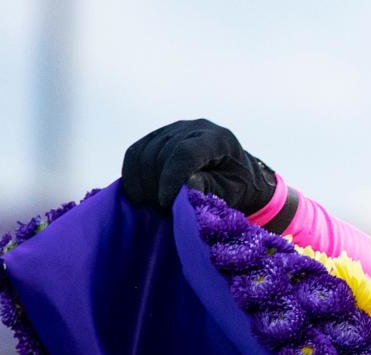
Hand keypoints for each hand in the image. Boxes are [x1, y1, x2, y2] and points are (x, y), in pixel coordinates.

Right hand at [121, 119, 275, 213]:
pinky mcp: (157, 137)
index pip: (186, 152)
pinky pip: (134, 154)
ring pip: (144, 154)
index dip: (171, 177)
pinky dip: (132, 177)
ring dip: (145, 185)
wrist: (235, 177)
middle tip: (164, 212)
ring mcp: (174, 129)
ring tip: (157, 207)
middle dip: (157, 186)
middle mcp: (194, 127)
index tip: (165, 202)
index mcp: (219, 139)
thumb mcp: (232, 193)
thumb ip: (211, 188)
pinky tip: (139, 197)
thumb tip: (187, 185)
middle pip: (162, 154)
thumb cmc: (238, 188)